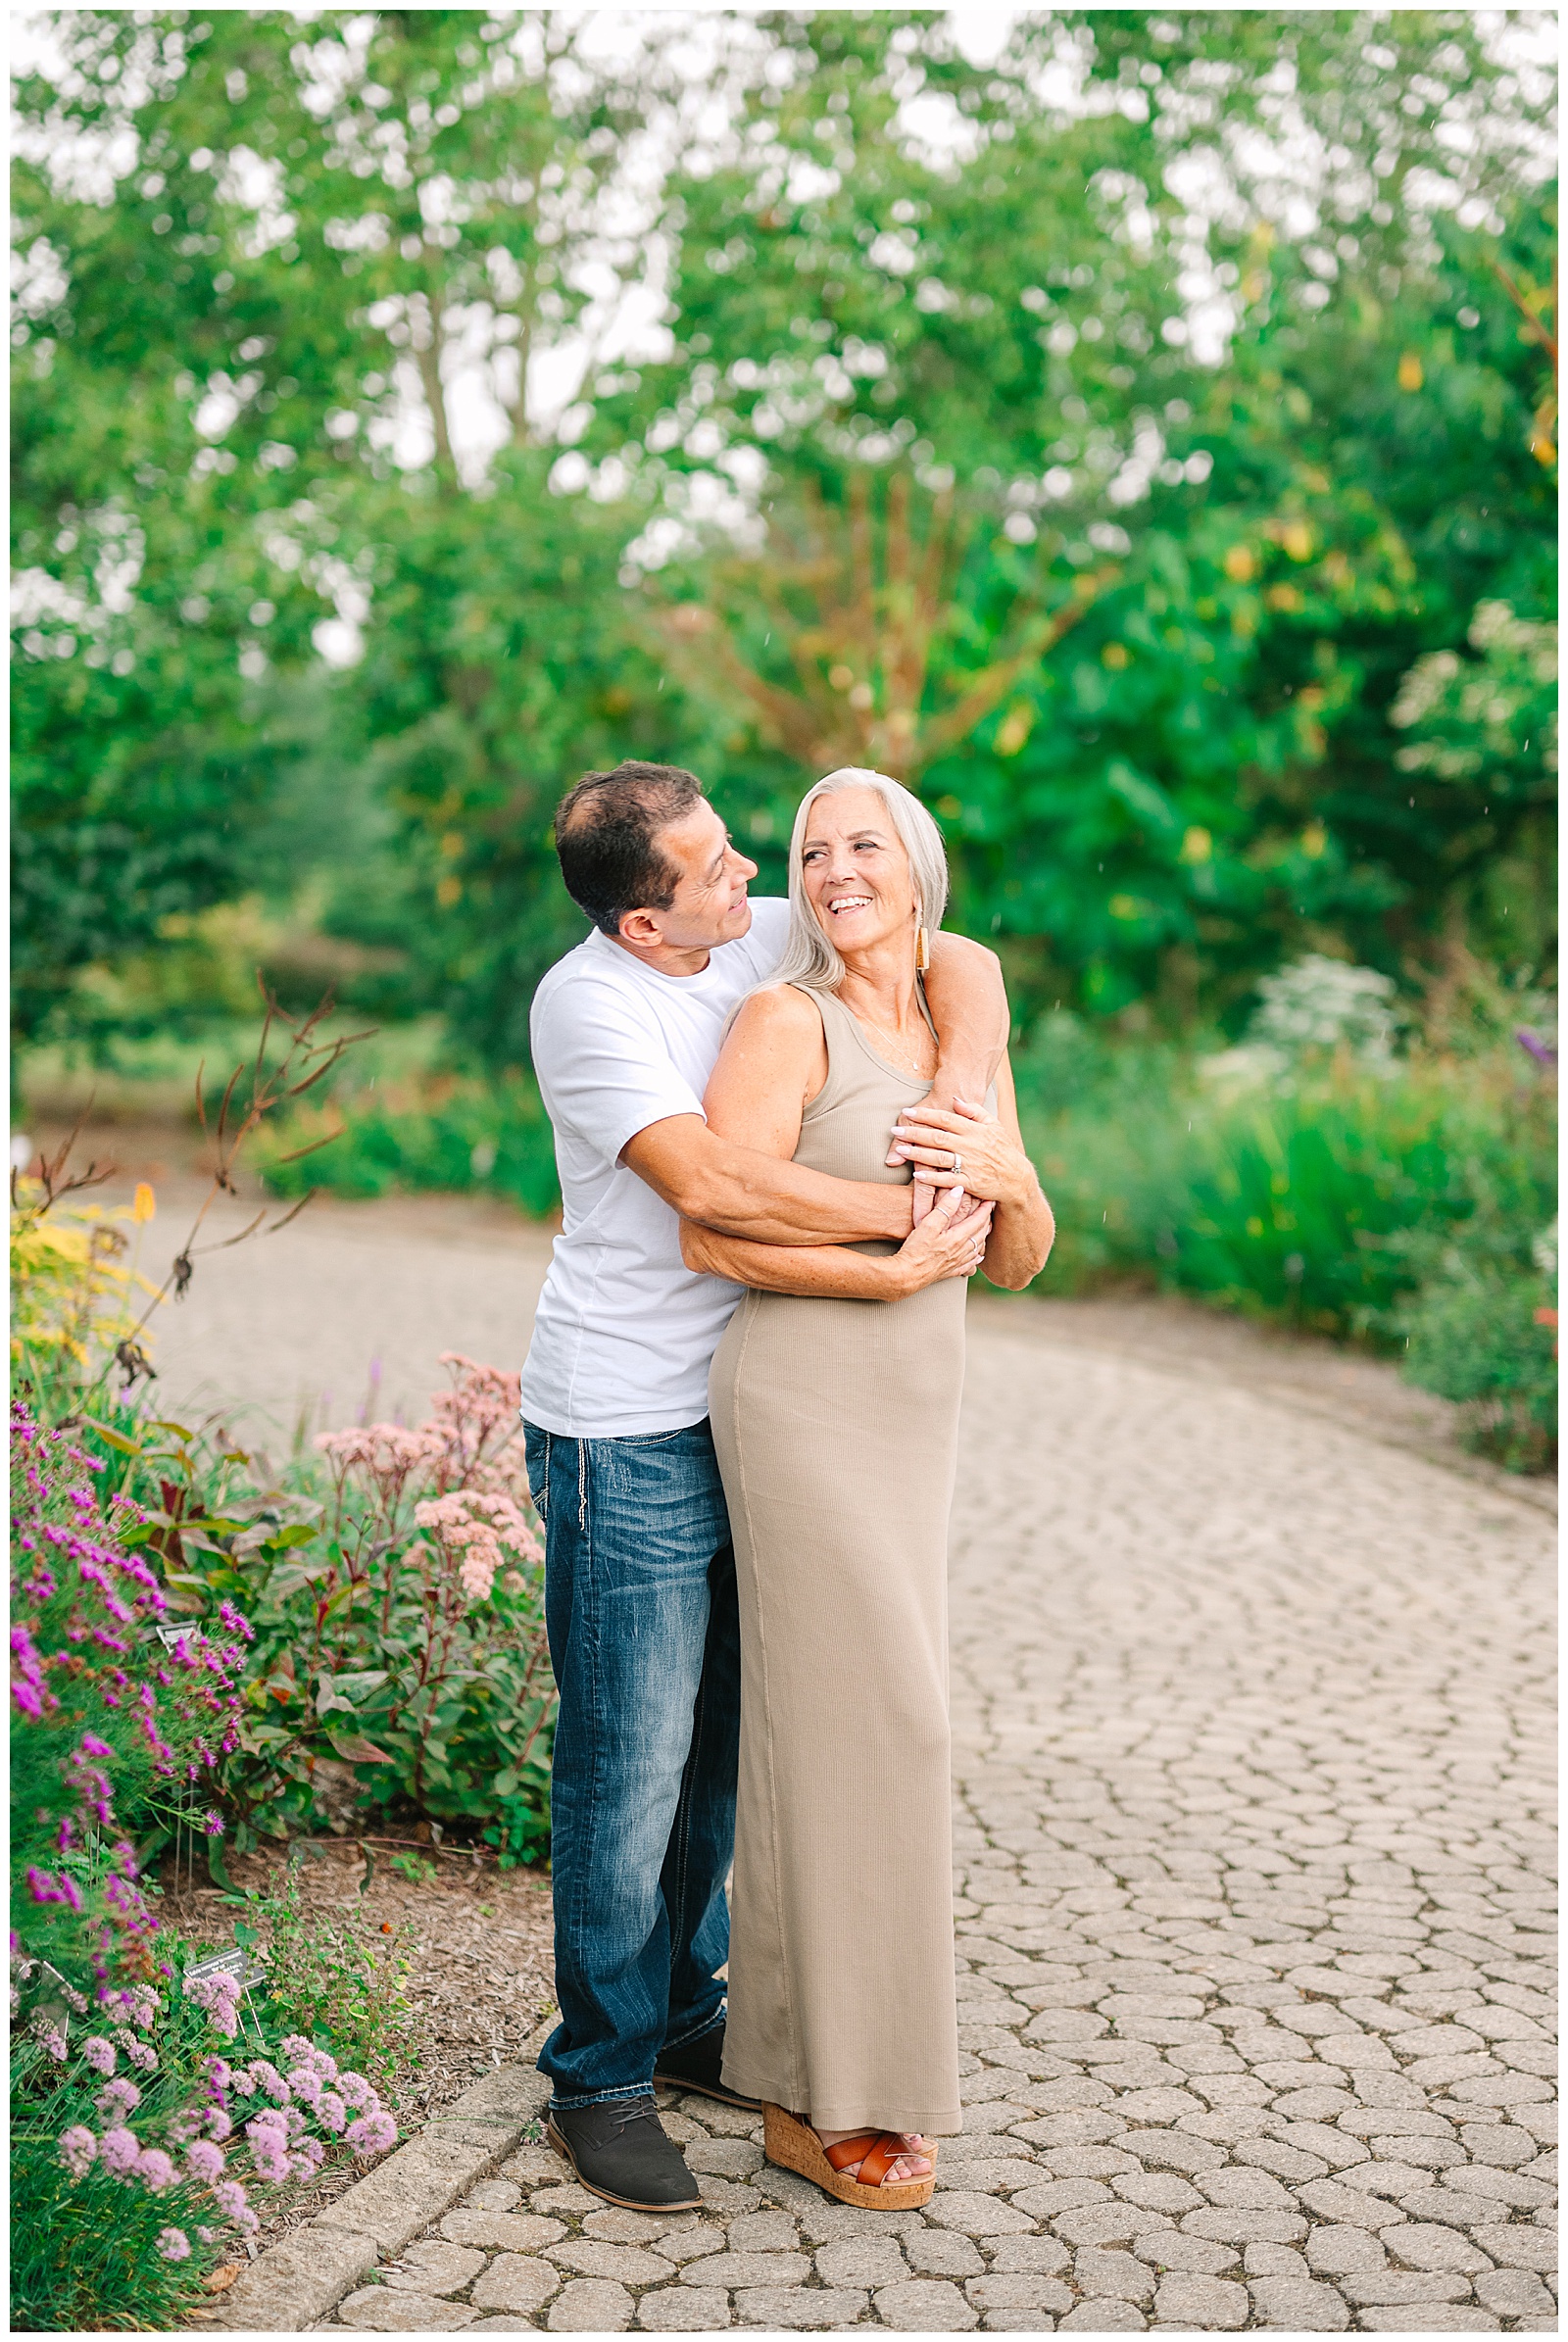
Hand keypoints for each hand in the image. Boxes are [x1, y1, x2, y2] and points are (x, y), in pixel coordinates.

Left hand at [889, 1097, 1035, 1208]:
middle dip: (914, 1133)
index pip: (946, 1118)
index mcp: (974, 1130)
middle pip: (937, 1137)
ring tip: (900, 1150)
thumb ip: (974, 1111)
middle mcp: (970, 1146)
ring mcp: (969, 1165)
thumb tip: (955, 1099)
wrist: (1016, 1178)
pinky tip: (916, 1175)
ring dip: (917, 1154)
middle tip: (895, 1130)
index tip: (907, 1111)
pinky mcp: (969, 1183)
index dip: (925, 1115)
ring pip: (939, 1157)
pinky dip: (932, 1178)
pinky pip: (947, 1180)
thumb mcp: (993, 1125)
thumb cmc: (1002, 1149)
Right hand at [891, 1181, 993, 1293]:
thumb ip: (945, 1207)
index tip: (990, 1200)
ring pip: (977, 1248)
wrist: (907, 1275)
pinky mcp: (949, 1271)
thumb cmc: (915, 1249)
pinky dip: (976, 1257)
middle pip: (980, 1233)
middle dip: (986, 1220)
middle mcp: (961, 1250)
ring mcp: (956, 1262)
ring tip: (985, 1229)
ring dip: (983, 1236)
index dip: (985, 1209)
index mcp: (958, 1237)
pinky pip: (969, 1264)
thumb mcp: (928, 1223)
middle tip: (989, 1211)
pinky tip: (977, 1256)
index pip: (978, 1220)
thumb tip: (958, 1191)